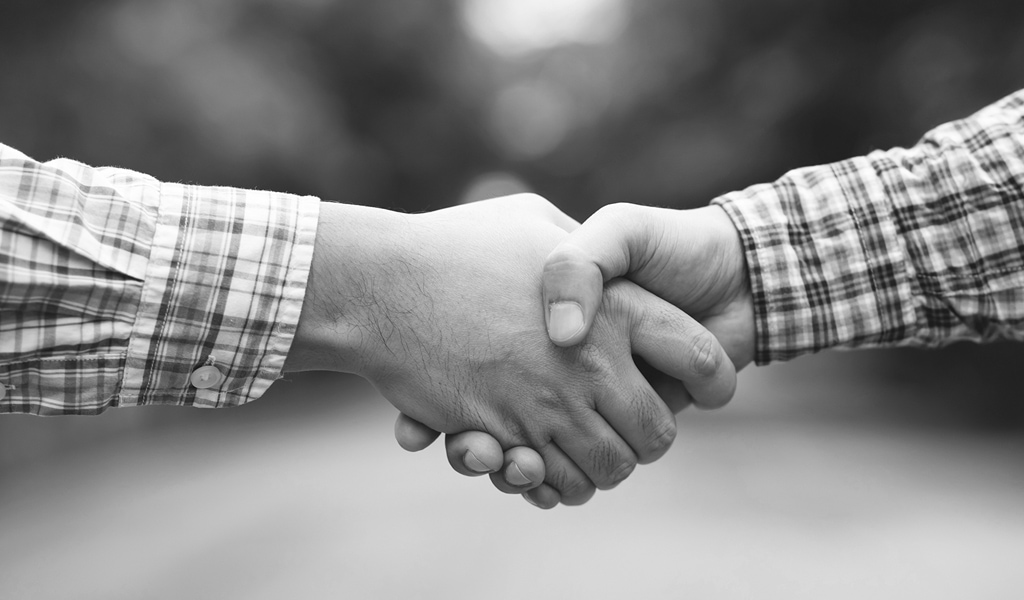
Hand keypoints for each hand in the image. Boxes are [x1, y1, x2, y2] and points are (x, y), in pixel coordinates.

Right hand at [289, 195, 735, 502]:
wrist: (379, 284)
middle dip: (650, 439)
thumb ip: (580, 249)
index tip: (703, 383)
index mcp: (613, 308)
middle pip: (657, 433)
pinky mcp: (502, 436)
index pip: (699, 358)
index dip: (711, 377)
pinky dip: (554, 483)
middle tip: (633, 430)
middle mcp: (590, 364)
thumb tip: (600, 266)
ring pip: (609, 469)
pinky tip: (543, 461)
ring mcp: (546, 405)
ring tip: (589, 450)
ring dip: (604, 468)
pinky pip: (551, 483)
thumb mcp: (533, 221)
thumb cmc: (455, 245)